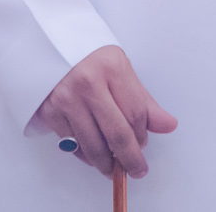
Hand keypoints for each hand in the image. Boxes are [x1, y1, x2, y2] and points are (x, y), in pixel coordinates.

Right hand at [28, 45, 177, 178]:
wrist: (48, 45)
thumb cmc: (89, 57)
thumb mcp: (120, 70)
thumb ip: (143, 101)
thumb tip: (168, 125)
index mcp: (112, 68)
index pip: (135, 113)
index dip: (143, 134)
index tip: (144, 145)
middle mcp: (88, 84)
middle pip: (116, 134)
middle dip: (130, 159)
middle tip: (137, 170)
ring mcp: (66, 99)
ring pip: (93, 145)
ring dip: (106, 163)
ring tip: (114, 167)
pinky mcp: (49, 113)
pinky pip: (72, 144)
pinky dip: (85, 154)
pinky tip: (93, 153)